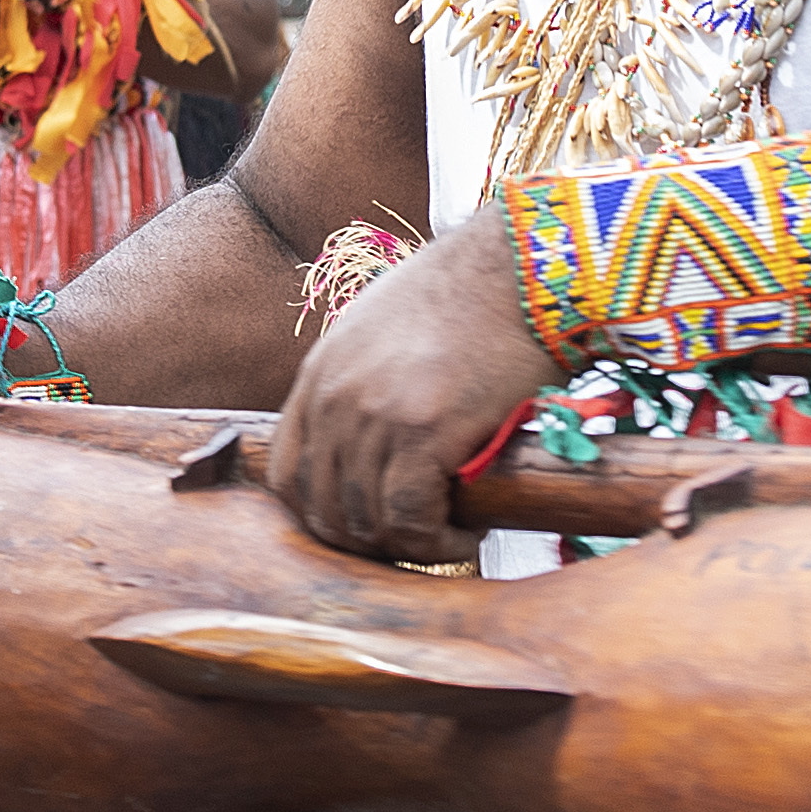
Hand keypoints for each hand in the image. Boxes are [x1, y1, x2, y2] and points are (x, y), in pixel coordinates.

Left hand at [267, 209, 554, 559]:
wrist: (523, 264)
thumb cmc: (474, 293)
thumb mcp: (386, 330)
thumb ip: (362, 382)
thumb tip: (372, 438)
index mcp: (321, 375)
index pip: (287, 475)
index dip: (325, 516)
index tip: (369, 527)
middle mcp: (335, 397)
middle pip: (322, 510)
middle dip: (368, 542)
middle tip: (415, 543)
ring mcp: (374, 414)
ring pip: (367, 522)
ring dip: (411, 547)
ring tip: (450, 539)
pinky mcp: (423, 429)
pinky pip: (411, 518)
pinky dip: (438, 543)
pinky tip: (468, 535)